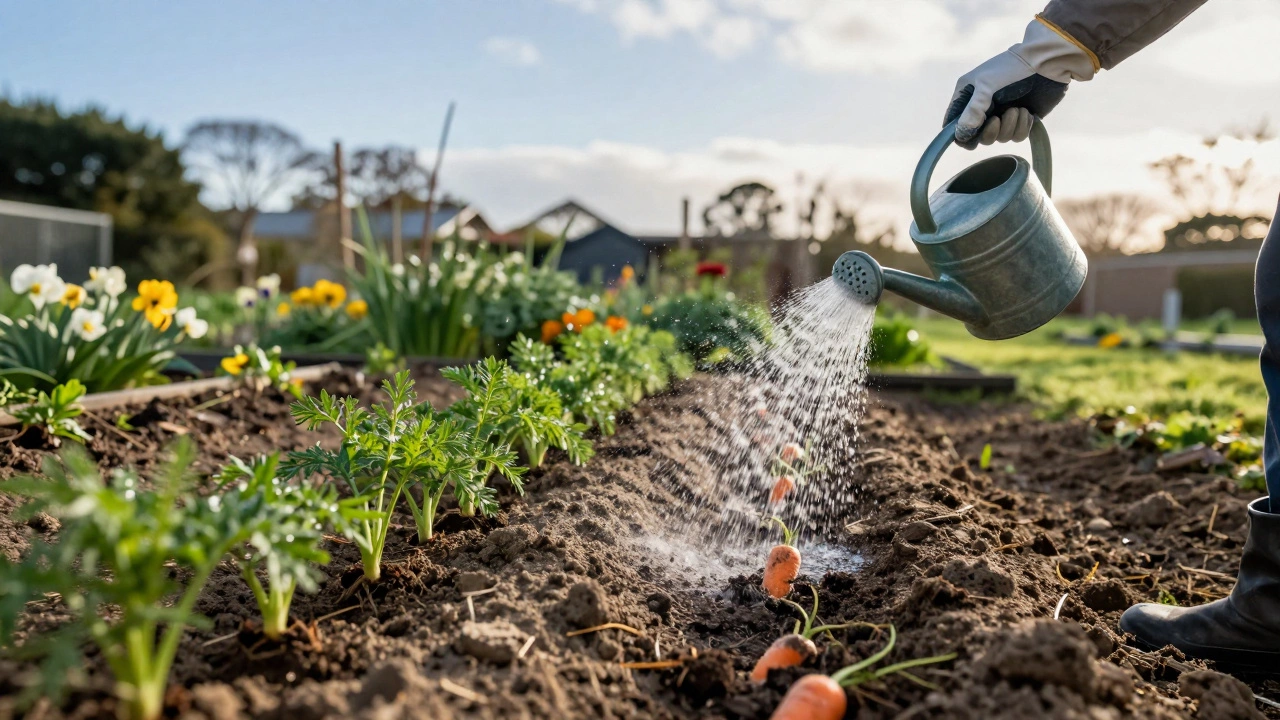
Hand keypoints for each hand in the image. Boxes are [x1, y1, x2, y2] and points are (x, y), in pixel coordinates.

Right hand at [945, 19, 1095, 147]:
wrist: (1047, 61)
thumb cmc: (1013, 67)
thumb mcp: (987, 85)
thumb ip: (972, 111)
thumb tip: (960, 134)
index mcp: (969, 96)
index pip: (954, 123)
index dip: (960, 135)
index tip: (971, 138)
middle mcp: (983, 107)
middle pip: (977, 137)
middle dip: (989, 132)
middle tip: (997, 119)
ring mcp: (1002, 114)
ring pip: (998, 138)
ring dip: (1009, 126)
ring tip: (1017, 108)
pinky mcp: (1021, 119)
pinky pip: (1016, 136)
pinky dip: (1022, 126)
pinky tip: (1027, 112)